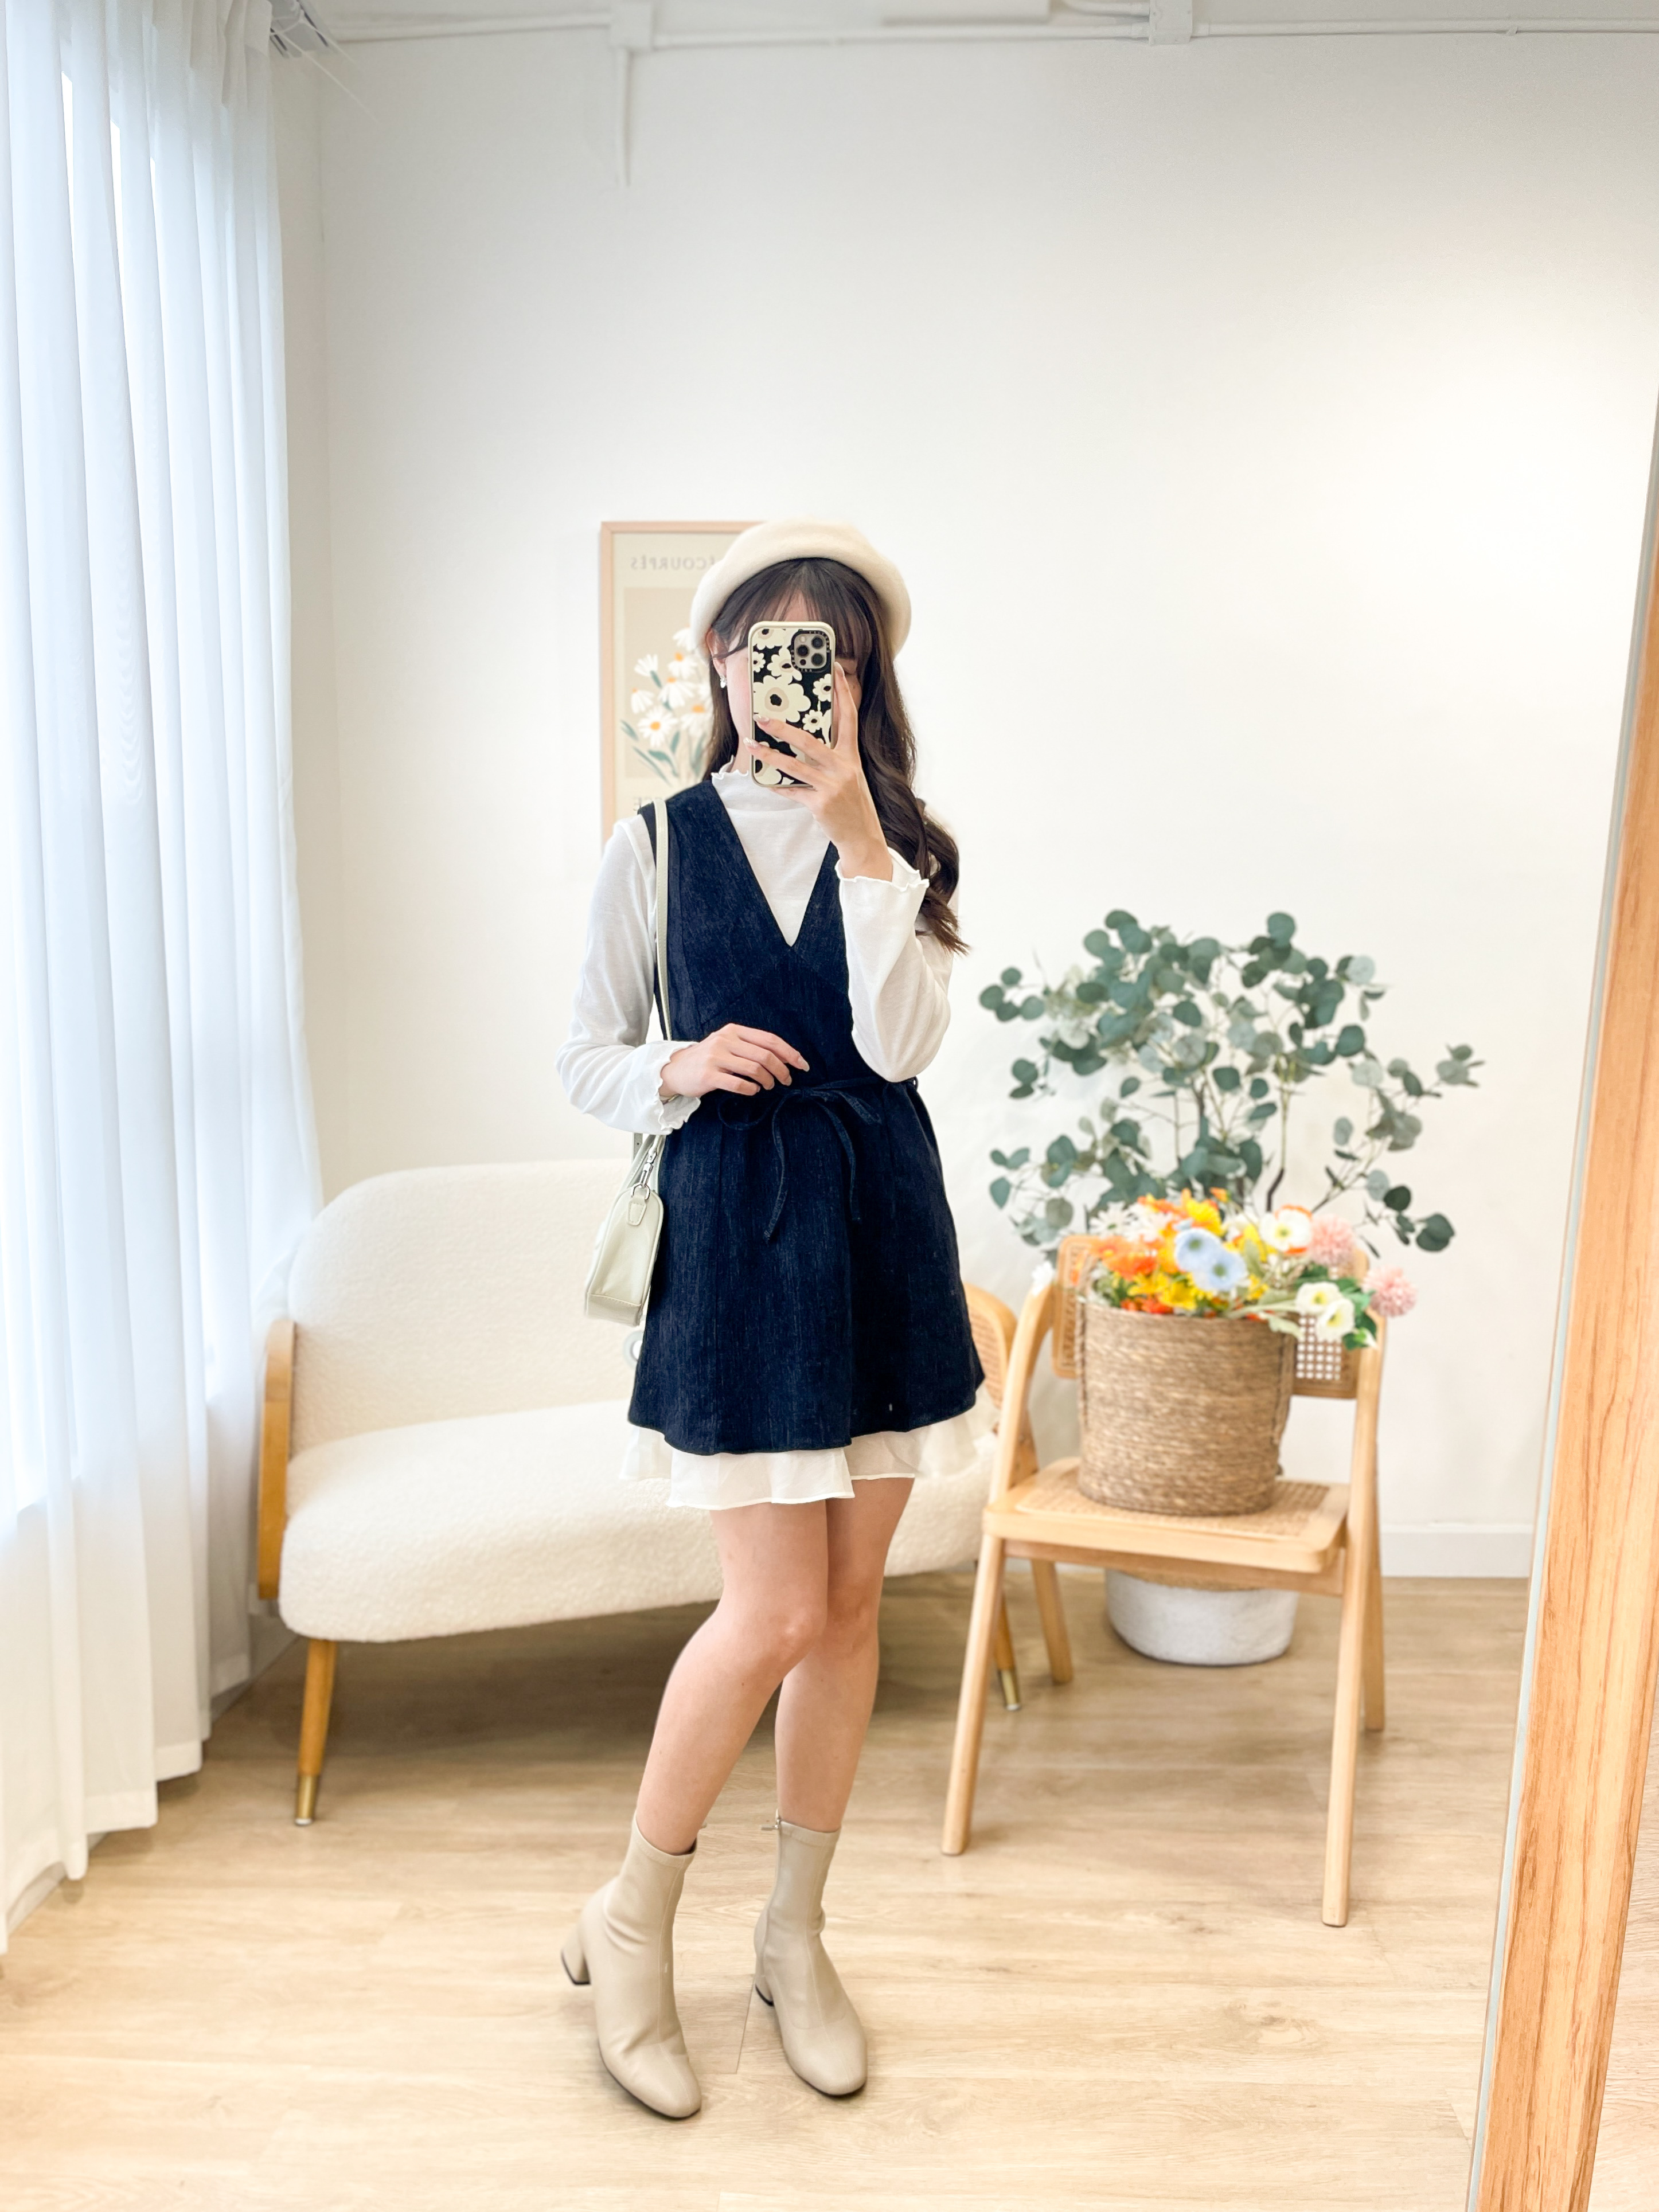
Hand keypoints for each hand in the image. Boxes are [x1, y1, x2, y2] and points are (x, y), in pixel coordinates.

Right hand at [659, 1024, 809, 1099]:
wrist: (675, 1068)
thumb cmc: (707, 1058)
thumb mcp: (727, 1044)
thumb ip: (751, 1047)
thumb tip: (784, 1058)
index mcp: (734, 1030)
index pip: (769, 1039)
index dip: (789, 1053)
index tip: (802, 1065)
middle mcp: (725, 1040)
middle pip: (765, 1055)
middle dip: (782, 1070)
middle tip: (786, 1081)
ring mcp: (716, 1057)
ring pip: (754, 1069)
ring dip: (767, 1081)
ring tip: (768, 1087)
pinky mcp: (708, 1075)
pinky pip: (738, 1084)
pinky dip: (751, 1089)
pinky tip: (752, 1091)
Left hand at [748, 664, 891, 881]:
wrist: (863, 837)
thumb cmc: (853, 804)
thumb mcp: (848, 776)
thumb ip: (832, 757)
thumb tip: (803, 740)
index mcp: (852, 756)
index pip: (849, 717)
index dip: (842, 692)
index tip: (833, 670)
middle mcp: (843, 768)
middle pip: (810, 740)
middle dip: (783, 728)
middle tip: (762, 717)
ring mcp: (832, 786)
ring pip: (794, 766)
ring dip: (769, 755)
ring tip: (751, 744)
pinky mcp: (821, 804)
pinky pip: (792, 791)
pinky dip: (777, 786)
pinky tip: (763, 780)